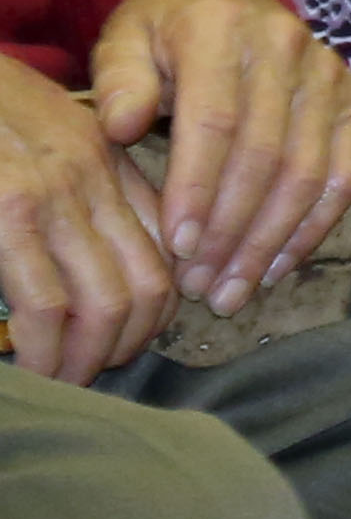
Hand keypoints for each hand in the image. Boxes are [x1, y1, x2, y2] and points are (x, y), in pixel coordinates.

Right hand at [0, 60, 173, 387]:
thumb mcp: (50, 137)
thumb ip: (86, 190)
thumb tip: (102, 261)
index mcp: (107, 163)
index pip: (166, 247)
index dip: (157, 308)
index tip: (128, 338)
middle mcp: (93, 180)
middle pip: (148, 284)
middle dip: (129, 343)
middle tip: (95, 371)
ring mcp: (53, 197)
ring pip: (106, 302)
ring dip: (90, 358)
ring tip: (65, 380)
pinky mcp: (9, 213)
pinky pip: (48, 303)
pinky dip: (47, 351)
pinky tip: (35, 369)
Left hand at [90, 0, 350, 321]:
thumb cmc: (163, 34)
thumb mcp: (123, 42)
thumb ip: (118, 82)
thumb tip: (119, 127)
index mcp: (221, 30)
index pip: (216, 122)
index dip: (198, 190)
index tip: (177, 249)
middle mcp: (286, 47)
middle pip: (267, 156)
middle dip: (233, 232)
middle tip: (201, 287)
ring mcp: (328, 73)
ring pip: (309, 173)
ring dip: (271, 241)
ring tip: (232, 291)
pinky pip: (347, 174)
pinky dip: (315, 227)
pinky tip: (277, 266)